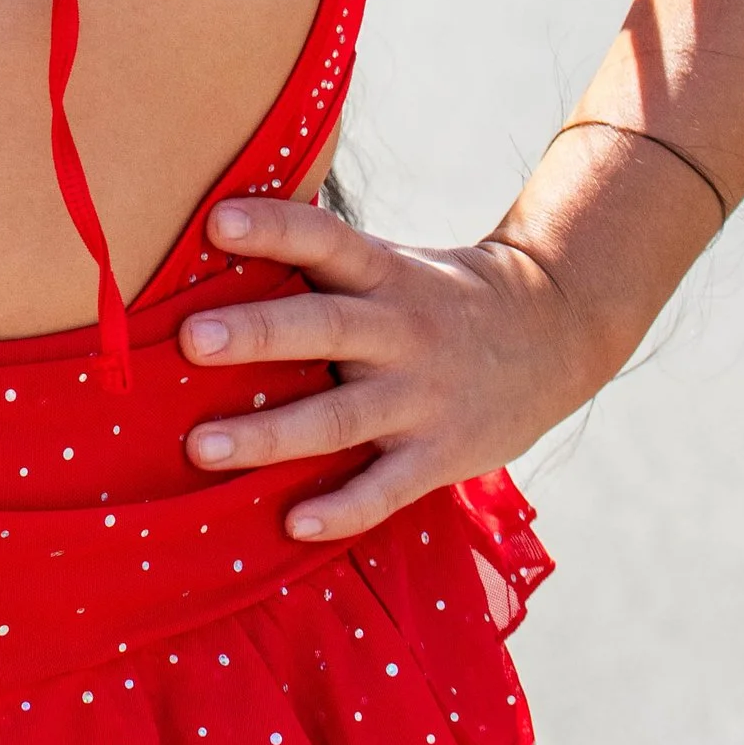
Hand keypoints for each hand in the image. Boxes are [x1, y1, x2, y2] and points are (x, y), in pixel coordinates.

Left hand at [174, 192, 597, 540]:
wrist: (553, 334)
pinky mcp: (441, 455)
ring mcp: (422, 397)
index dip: (274, 229)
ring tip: (201, 447)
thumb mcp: (392, 264)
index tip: (217, 220)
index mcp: (385, 273)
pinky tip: (292, 523)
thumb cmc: (435, 297)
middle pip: (324, 329)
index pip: (325, 240)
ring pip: (339, 418)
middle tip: (190, 340)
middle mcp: (401, 331)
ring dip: (269, 435)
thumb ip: (321, 265)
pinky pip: (386, 488)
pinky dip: (342, 509)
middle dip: (257, 334)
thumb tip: (212, 239)